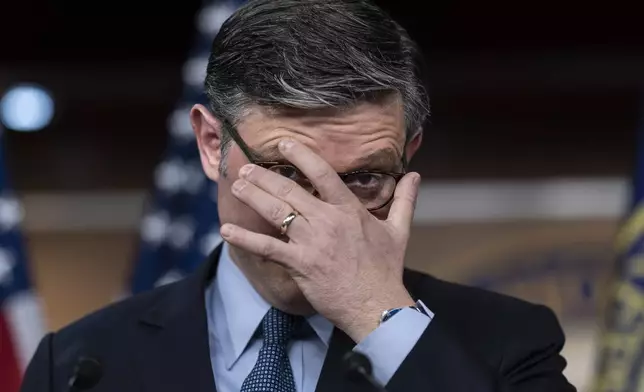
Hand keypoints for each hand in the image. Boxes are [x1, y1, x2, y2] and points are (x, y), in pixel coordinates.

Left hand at [220, 139, 419, 341]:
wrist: (376, 304)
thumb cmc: (385, 269)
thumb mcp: (399, 231)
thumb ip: (405, 200)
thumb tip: (415, 176)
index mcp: (348, 209)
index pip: (323, 173)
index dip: (301, 156)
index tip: (284, 144)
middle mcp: (327, 220)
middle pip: (290, 190)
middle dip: (265, 177)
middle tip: (247, 168)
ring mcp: (310, 241)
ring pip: (276, 212)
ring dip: (253, 197)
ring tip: (236, 186)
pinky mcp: (299, 263)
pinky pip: (266, 247)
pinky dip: (245, 238)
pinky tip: (225, 230)